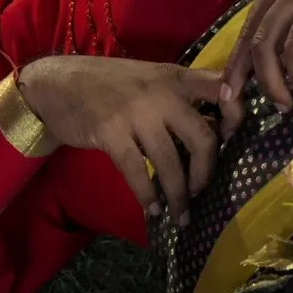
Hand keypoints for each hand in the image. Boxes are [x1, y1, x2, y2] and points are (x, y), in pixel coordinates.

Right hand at [19, 56, 222, 225]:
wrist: (56, 83)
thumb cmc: (108, 84)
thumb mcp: (150, 80)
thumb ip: (179, 100)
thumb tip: (215, 132)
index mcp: (175, 76)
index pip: (220, 87)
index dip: (237, 113)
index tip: (235, 139)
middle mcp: (162, 93)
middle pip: (204, 137)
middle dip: (207, 172)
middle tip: (201, 191)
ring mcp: (136, 113)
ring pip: (172, 162)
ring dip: (179, 195)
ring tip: (181, 215)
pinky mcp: (111, 133)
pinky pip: (138, 172)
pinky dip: (148, 195)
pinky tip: (153, 209)